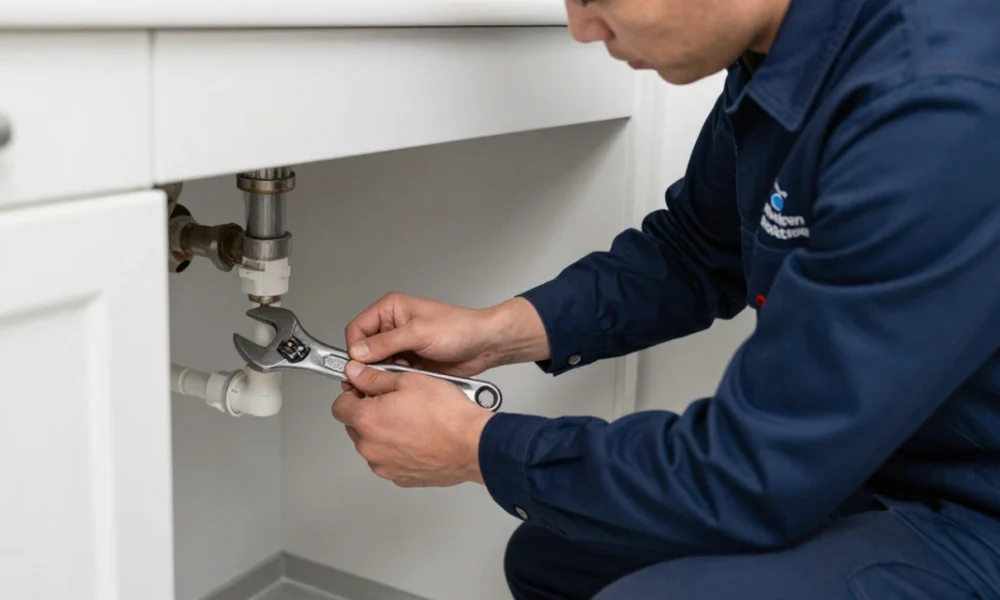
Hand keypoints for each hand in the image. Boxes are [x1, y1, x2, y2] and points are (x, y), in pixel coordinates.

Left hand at [331, 360, 493, 486]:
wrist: (472, 445)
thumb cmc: (447, 415)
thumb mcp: (408, 380)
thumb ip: (374, 377)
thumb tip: (355, 373)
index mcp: (367, 420)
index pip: (339, 406)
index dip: (352, 394)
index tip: (365, 389)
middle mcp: (371, 447)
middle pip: (355, 426)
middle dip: (369, 412)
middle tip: (396, 401)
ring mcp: (385, 466)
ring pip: (373, 444)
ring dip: (384, 432)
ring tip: (413, 419)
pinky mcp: (401, 478)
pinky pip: (390, 460)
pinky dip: (399, 449)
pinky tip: (419, 437)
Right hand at [344, 292, 548, 378]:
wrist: (484, 345)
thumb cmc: (459, 328)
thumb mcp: (419, 333)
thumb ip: (386, 342)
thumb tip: (359, 352)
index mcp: (391, 309)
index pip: (357, 330)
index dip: (356, 349)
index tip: (360, 366)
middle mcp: (393, 325)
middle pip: (364, 349)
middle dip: (371, 364)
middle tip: (378, 375)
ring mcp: (402, 344)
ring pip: (378, 364)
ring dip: (386, 372)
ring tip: (402, 372)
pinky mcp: (411, 360)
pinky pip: (393, 373)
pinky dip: (397, 378)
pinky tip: (410, 377)